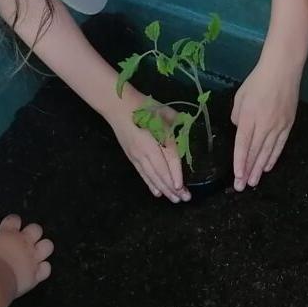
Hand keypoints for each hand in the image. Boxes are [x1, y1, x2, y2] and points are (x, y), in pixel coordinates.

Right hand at [0, 214, 52, 300]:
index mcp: (6, 233)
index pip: (14, 219)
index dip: (13, 222)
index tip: (10, 227)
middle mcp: (23, 242)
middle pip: (36, 228)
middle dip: (33, 234)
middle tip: (25, 242)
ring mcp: (33, 258)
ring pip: (48, 245)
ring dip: (42, 249)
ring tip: (35, 256)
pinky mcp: (37, 274)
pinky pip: (47, 268)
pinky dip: (43, 270)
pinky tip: (36, 273)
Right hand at [110, 88, 188, 203]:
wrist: (118, 107)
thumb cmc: (143, 106)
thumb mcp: (164, 111)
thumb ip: (178, 123)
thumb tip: (189, 131)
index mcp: (157, 138)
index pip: (169, 159)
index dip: (175, 174)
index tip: (180, 187)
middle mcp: (147, 150)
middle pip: (161, 172)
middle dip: (172, 187)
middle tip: (184, 199)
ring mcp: (138, 156)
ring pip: (152, 176)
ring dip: (164, 189)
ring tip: (174, 200)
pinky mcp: (132, 158)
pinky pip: (143, 174)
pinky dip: (150, 184)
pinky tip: (157, 193)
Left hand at [231, 55, 299, 189]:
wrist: (282, 70)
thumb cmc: (257, 81)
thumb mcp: (240, 97)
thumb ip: (238, 116)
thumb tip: (240, 130)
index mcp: (249, 117)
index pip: (243, 145)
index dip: (240, 162)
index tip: (237, 176)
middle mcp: (264, 125)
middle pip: (255, 152)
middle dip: (247, 171)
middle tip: (242, 186)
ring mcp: (278, 126)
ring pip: (267, 152)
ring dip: (259, 168)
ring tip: (253, 182)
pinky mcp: (288, 125)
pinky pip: (279, 145)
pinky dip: (273, 157)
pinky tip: (267, 167)